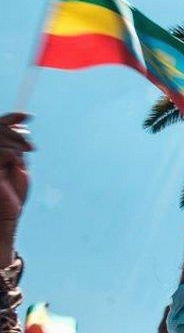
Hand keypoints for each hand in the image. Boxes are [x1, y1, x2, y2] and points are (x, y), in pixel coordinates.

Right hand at [0, 113, 32, 264]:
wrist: (5, 216)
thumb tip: (23, 126)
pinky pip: (3, 153)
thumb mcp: (18, 166)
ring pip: (0, 139)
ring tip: (28, 154)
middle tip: (31, 146)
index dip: (11, 118)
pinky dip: (12, 155)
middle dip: (16, 132)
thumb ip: (16, 148)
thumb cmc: (11, 195)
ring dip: (17, 143)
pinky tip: (17, 164)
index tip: (28, 116)